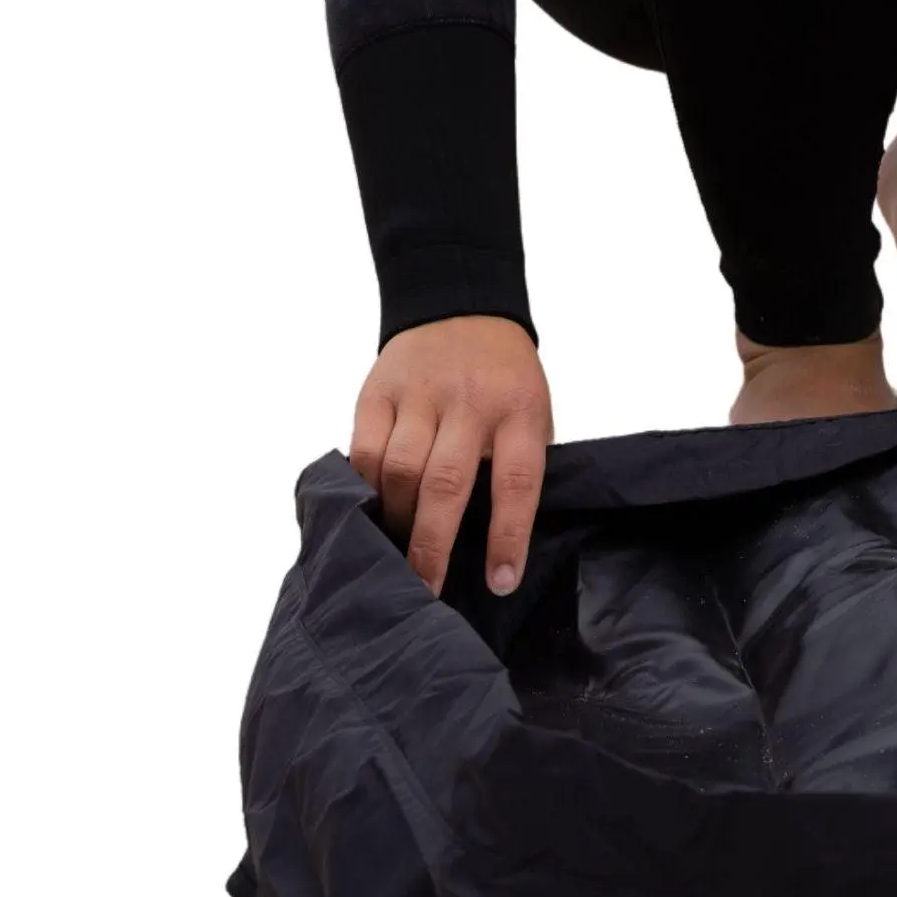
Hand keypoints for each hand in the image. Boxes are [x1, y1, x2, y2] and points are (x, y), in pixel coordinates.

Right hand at [349, 314, 553, 596]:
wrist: (462, 308)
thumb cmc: (504, 379)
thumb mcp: (532, 411)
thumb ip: (515, 464)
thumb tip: (498, 543)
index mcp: (519, 410)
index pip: (517, 481)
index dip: (508, 535)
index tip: (500, 581)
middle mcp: (470, 401)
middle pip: (446, 482)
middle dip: (432, 544)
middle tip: (424, 588)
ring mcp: (421, 394)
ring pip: (400, 470)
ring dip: (397, 521)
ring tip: (397, 554)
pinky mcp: (379, 391)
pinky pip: (364, 451)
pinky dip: (365, 488)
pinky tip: (371, 510)